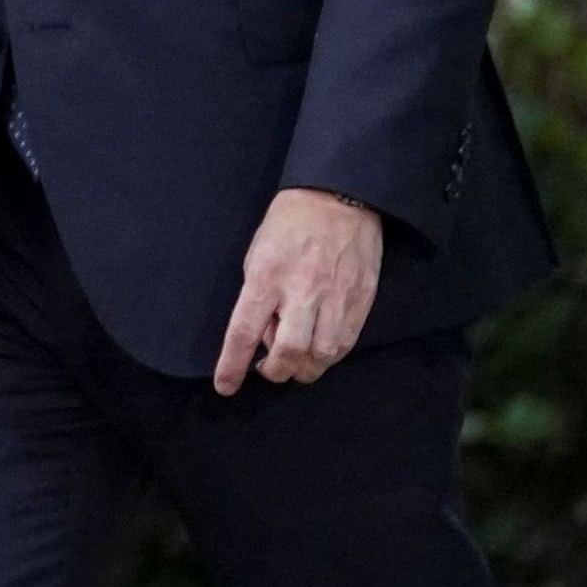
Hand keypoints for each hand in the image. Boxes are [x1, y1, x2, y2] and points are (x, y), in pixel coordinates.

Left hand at [215, 187, 384, 395]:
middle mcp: (301, 291)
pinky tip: (319, 351)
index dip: (233, 365)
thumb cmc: (288, 224)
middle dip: (276, 372)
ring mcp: (335, 297)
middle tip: (269, 370)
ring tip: (295, 362)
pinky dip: (329, 357)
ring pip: (321, 355)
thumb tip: (263, 335)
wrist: (338, 200)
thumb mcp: (257, 253)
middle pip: (289, 352)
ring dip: (304, 368)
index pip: (243, 331)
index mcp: (267, 276)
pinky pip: (345, 344)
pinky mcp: (361, 300)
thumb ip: (258, 296)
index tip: (225, 386)